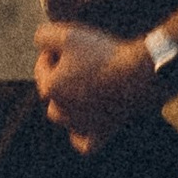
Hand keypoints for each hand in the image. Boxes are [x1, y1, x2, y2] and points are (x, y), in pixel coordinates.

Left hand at [34, 19, 154, 149]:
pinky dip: (81, 135)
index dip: (52, 53)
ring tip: (84, 88)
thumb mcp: (69, 34)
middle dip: (59, 79)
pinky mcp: (101, 134)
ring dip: (68, 105)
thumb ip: (44, 35)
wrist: (138, 74)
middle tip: (79, 64)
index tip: (68, 46)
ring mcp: (81, 125)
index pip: (42, 68)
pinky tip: (85, 124)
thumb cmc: (104, 54)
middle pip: (51, 95)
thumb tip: (39, 42)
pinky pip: (84, 143)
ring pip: (64, 118)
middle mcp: (61, 111)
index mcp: (50, 88)